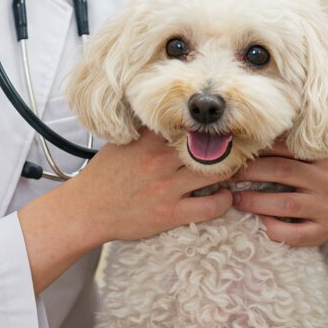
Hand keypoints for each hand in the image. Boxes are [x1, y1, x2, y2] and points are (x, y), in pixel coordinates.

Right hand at [17, 128, 232, 293]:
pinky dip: (224, 201)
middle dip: (228, 145)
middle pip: (208, 146)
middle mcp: (160, 160)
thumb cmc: (104, 176)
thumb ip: (145, 129)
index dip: (209, 123)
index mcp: (149, 140)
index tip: (224, 123)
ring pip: (215, 173)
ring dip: (231, 172)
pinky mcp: (170, 213)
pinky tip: (225, 196)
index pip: (188, 123)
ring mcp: (167, 187)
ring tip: (237, 171)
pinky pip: (210, 206)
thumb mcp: (122, 143)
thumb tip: (166, 114)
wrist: (86, 210)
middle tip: (241, 146)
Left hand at [229, 139, 327, 246]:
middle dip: (250, 173)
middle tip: (228, 176)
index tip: (234, 153)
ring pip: (286, 203)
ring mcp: (326, 207)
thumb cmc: (309, 175)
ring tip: (236, 199)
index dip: (256, 149)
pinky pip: (295, 234)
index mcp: (319, 156)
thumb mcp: (304, 157)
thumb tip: (241, 139)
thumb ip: (281, 147)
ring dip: (255, 202)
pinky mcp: (322, 231)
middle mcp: (325, 180)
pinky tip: (260, 223)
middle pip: (281, 171)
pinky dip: (274, 229)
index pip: (283, 147)